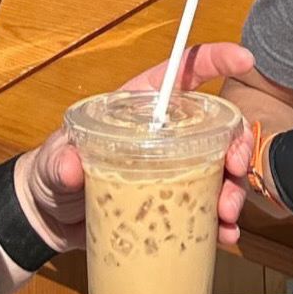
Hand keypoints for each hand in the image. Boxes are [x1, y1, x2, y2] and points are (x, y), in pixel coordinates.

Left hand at [13, 42, 255, 252]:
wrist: (48, 221)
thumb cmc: (51, 174)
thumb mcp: (52, 163)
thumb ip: (60, 161)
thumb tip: (72, 165)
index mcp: (139, 107)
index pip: (181, 72)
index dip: (215, 58)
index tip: (244, 59)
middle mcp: (164, 135)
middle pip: (216, 125)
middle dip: (236, 144)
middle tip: (234, 170)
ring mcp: (173, 170)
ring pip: (220, 169)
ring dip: (234, 189)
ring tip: (227, 216)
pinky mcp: (174, 204)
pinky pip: (208, 207)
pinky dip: (223, 222)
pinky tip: (224, 235)